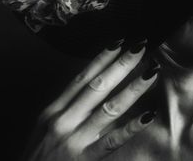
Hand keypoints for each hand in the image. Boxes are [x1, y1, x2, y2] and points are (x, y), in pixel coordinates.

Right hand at [21, 39, 159, 160]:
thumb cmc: (40, 155)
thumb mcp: (47, 126)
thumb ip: (69, 108)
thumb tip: (98, 85)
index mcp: (54, 110)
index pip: (82, 78)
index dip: (101, 59)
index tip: (120, 42)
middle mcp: (63, 121)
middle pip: (97, 87)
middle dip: (121, 65)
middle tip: (141, 47)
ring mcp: (74, 140)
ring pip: (109, 108)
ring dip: (133, 89)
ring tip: (151, 73)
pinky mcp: (84, 159)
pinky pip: (113, 140)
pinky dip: (131, 127)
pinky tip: (148, 116)